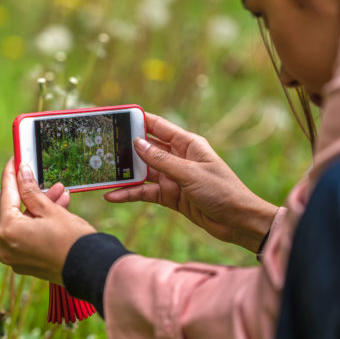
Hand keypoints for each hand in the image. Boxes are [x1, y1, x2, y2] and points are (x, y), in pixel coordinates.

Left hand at [0, 159, 95, 283]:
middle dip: (3, 200)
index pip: (4, 196)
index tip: (15, 163)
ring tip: (54, 191)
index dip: (10, 176)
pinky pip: (21, 239)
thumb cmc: (72, 240)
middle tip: (17, 187)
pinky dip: (32, 223)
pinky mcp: (26, 263)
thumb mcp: (50, 210)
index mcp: (8, 232)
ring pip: (10, 228)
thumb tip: (21, 172)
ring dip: (29, 209)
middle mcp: (5, 248)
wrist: (91, 269)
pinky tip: (56, 207)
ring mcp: (14, 259)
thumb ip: (30, 191)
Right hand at [105, 112, 277, 251]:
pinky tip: (113, 195)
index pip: (158, 126)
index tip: (117, 117)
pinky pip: (144, 192)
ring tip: (103, 173)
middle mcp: (177, 158)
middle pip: (146, 149)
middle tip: (102, 147)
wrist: (237, 221)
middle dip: (125, 149)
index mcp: (187, 144)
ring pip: (142, 172)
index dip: (138, 120)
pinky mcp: (169, 196)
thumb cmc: (222, 191)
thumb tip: (137, 144)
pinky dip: (129, 194)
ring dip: (124, 174)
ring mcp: (172, 177)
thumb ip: (162, 161)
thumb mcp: (190, 173)